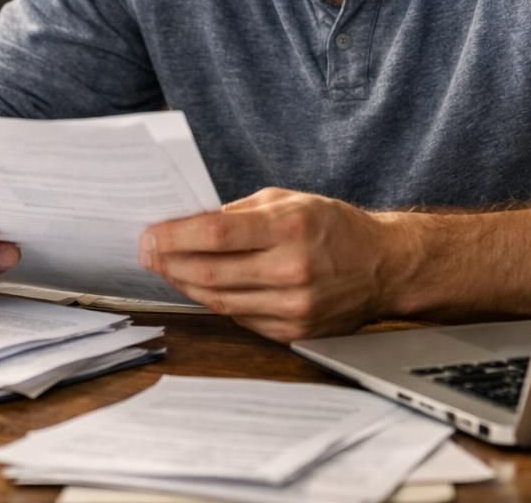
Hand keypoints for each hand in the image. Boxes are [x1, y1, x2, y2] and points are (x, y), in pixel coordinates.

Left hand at [138, 187, 395, 341]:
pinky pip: (240, 317)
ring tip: (166, 269)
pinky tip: (202, 287)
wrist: (384, 265)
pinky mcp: (295, 331)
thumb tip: (188, 221)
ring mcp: (294, 306)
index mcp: (290, 227)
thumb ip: (239, 213)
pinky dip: (216, 301)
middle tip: (145, 252)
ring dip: (184, 284)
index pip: (216, 234)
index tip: (148, 234)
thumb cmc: (333, 226)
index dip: (174, 236)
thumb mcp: (289, 201)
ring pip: (219, 301)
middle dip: (168, 262)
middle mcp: (292, 269)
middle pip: (210, 273)